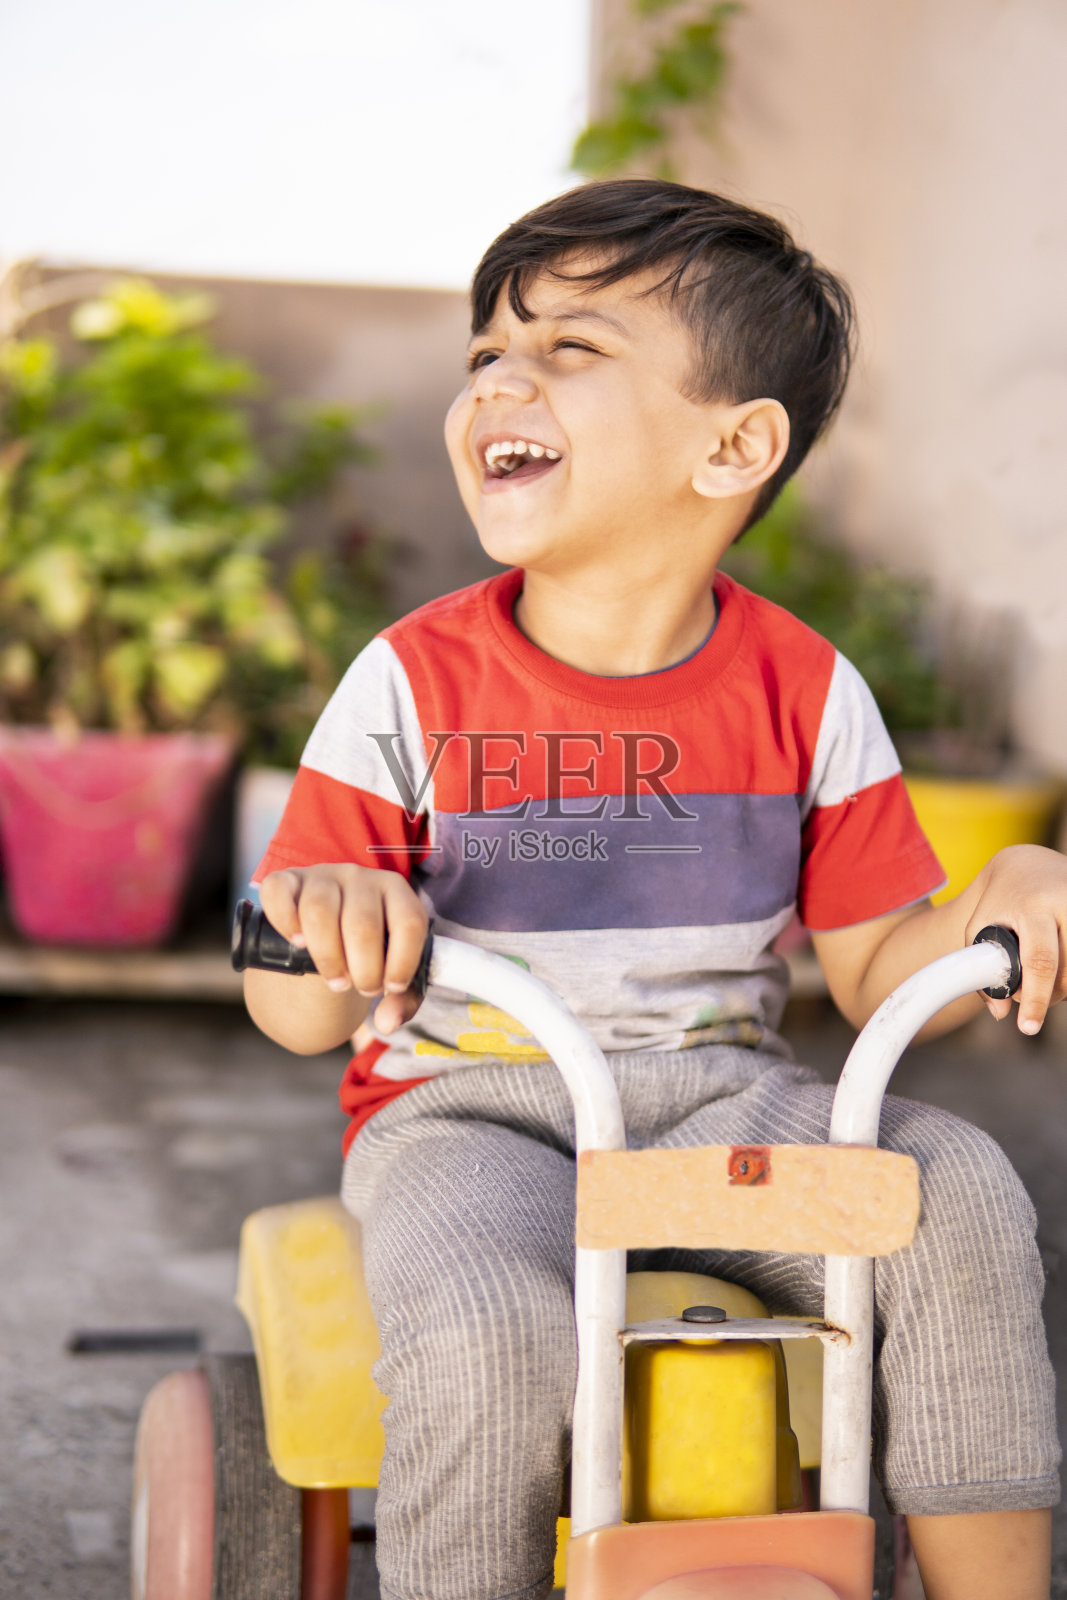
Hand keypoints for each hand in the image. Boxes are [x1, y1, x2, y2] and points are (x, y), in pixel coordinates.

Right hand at [259, 863, 428, 1033]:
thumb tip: (387, 1023)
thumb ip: (401, 1001)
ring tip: (335, 979)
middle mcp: (360, 877)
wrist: (330, 933)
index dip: (403, 961)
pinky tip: (297, 944)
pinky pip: (279, 893)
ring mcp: (322, 876)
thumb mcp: (392, 970)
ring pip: (320, 911)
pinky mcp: (288, 880)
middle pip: (362, 924)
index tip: (392, 987)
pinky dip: (285, 920)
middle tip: (362, 988)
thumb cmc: (368, 952)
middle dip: (364, 969)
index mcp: (396, 891)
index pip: (408, 921)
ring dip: (327, 956)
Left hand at [963, 845, 1066, 1033]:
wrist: (1031, 866)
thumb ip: (980, 969)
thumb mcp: (979, 927)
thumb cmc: (1001, 902)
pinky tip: (1060, 964)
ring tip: (1041, 972)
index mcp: (1032, 906)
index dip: (1036, 998)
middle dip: (1047, 995)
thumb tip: (1000, 1014)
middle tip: (1027, 993)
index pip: (1040, 961)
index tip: (1029, 1028)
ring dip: (1063, 986)